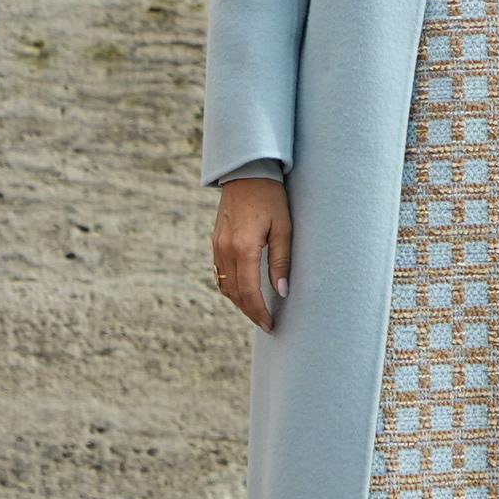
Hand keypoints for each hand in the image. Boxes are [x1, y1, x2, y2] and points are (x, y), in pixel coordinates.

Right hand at [212, 176, 291, 332]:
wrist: (247, 173)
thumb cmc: (271, 198)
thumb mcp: (283, 228)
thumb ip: (281, 262)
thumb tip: (281, 292)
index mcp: (243, 248)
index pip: (249, 292)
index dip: (259, 312)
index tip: (270, 325)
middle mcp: (225, 249)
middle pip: (234, 293)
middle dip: (250, 311)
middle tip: (266, 324)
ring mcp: (217, 246)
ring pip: (224, 285)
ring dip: (239, 302)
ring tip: (257, 311)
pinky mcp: (215, 241)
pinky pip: (220, 273)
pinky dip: (230, 287)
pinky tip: (243, 291)